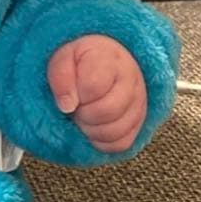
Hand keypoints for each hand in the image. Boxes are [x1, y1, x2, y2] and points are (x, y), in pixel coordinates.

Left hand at [47, 34, 146, 152]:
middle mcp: (131, 78)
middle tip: (76, 108)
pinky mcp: (139, 121)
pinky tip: (93, 128)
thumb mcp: (62, 59)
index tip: (71, 92)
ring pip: (116, 130)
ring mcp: (139, 101)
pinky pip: (122, 143)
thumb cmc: (79, 62)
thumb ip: (61, 77)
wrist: (102, 61)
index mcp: (109, 58)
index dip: (77, 95)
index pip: (94, 86)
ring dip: (91, 130)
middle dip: (83, 114)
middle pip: (108, 111)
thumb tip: (67, 107)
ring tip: (83, 117)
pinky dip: (102, 142)